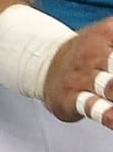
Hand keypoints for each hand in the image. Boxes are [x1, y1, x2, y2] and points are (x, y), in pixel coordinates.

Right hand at [43, 15, 112, 131]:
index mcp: (109, 33)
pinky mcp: (71, 98)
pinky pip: (91, 106)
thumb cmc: (92, 52)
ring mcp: (83, 76)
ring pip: (110, 86)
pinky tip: (112, 119)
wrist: (44, 64)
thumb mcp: (111, 32)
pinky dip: (106, 113)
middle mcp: (95, 53)